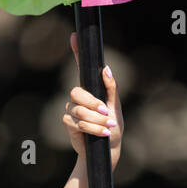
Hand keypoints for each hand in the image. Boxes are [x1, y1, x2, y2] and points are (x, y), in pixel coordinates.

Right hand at [64, 32, 122, 171]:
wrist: (107, 151)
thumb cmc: (114, 129)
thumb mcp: (116, 109)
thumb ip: (111, 90)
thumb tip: (106, 69)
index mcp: (92, 91)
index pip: (82, 68)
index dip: (77, 52)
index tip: (74, 36)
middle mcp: (80, 98)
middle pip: (77, 92)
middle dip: (92, 104)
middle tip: (105, 114)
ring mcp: (73, 110)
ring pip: (78, 109)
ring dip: (96, 120)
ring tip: (107, 128)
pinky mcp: (69, 124)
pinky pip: (75, 122)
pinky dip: (91, 128)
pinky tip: (101, 134)